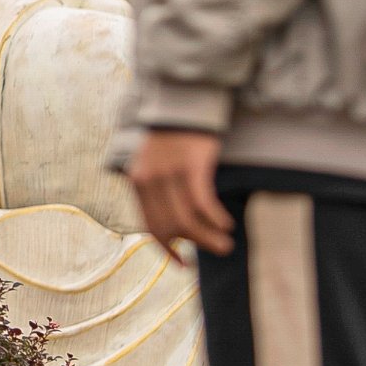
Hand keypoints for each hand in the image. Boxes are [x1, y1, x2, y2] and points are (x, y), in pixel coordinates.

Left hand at [127, 129, 234, 255]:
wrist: (183, 100)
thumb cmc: (173, 136)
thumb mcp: (156, 163)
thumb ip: (159, 191)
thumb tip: (177, 229)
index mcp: (137, 180)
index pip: (150, 225)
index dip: (167, 249)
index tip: (183, 265)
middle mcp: (149, 179)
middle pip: (171, 227)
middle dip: (195, 245)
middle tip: (218, 252)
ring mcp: (170, 172)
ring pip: (188, 220)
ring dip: (209, 238)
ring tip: (226, 245)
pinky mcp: (192, 164)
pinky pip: (203, 203)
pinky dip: (216, 218)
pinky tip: (228, 224)